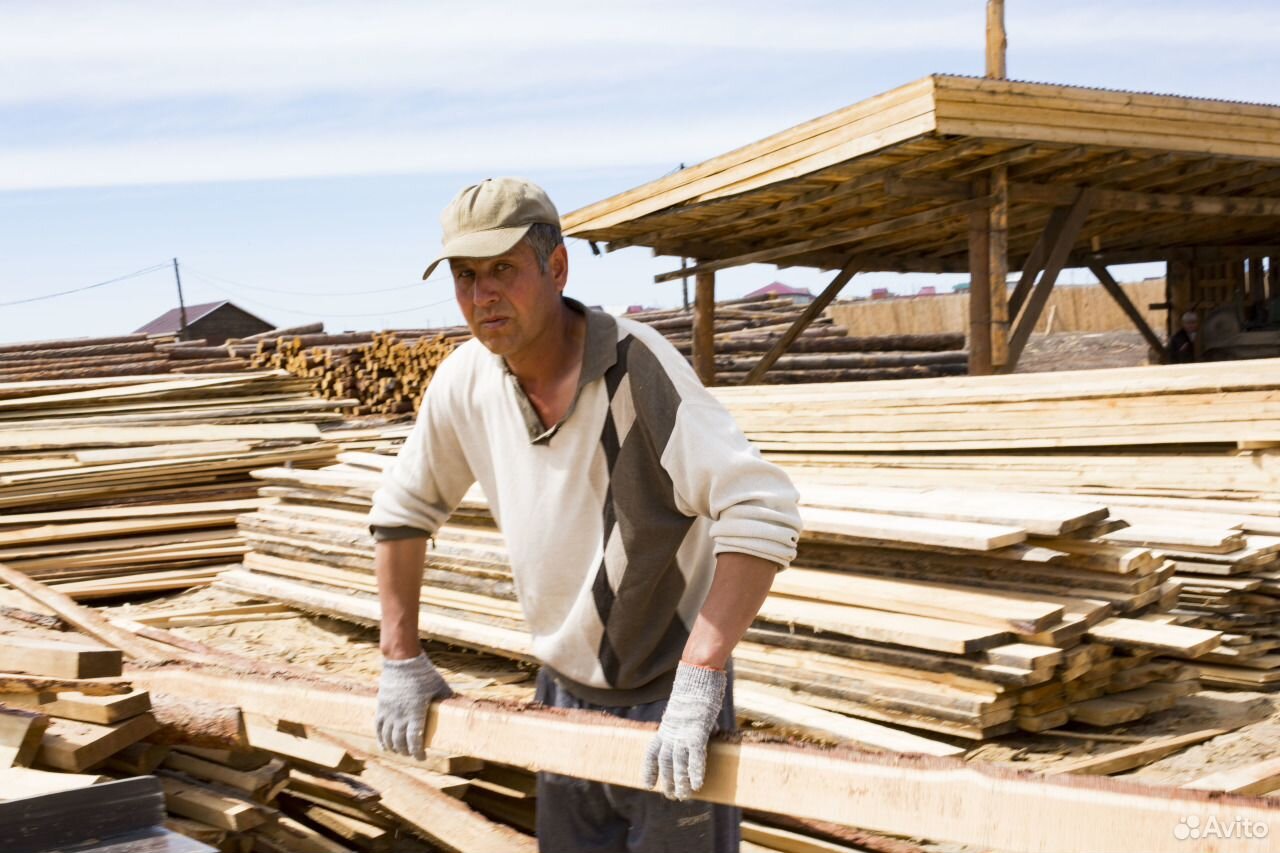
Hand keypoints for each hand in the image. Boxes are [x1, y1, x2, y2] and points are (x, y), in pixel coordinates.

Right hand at [375, 653, 452, 758]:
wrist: (402, 661)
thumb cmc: (424, 674)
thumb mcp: (440, 687)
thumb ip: (447, 699)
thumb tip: (460, 708)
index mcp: (416, 713)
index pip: (415, 740)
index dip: (418, 752)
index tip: (422, 757)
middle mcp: (400, 715)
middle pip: (400, 742)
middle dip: (406, 751)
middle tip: (412, 754)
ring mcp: (389, 712)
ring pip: (388, 737)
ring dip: (393, 747)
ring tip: (399, 752)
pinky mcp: (381, 707)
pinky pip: (378, 728)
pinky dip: (380, 739)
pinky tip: (384, 746)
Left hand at [642, 662, 725, 799]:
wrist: (698, 673)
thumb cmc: (695, 688)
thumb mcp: (686, 709)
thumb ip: (691, 723)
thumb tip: (708, 730)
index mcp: (666, 727)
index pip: (652, 752)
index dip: (649, 769)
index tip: (648, 784)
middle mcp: (671, 733)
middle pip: (665, 762)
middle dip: (667, 781)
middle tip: (670, 796)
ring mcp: (683, 733)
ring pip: (678, 764)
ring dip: (680, 782)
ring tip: (682, 796)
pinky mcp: (697, 732)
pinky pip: (695, 757)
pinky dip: (695, 772)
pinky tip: (697, 785)